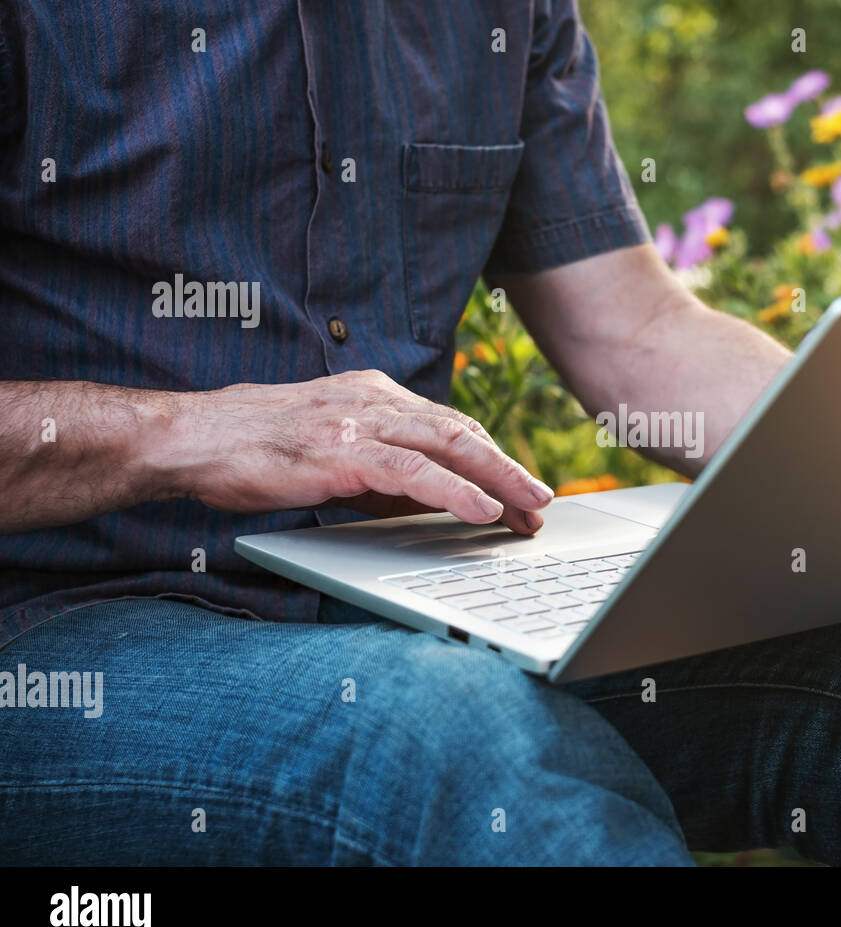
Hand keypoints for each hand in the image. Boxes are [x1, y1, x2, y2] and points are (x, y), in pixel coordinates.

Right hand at [162, 369, 551, 533]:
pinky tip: (482, 511)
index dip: (493, 460)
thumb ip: (387, 471)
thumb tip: (439, 500)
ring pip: (450, 445)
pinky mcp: (342, 452)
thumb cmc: (259, 450)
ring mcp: (359, 423)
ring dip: (499, 480)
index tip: (521, 492)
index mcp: (376, 397)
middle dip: (509, 471)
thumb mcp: (337, 456)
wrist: (195, 439)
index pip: (452, 426)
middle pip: (462, 432)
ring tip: (530, 508)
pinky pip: (412, 472)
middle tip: (541, 504)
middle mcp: (376, 401)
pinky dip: (455, 490)